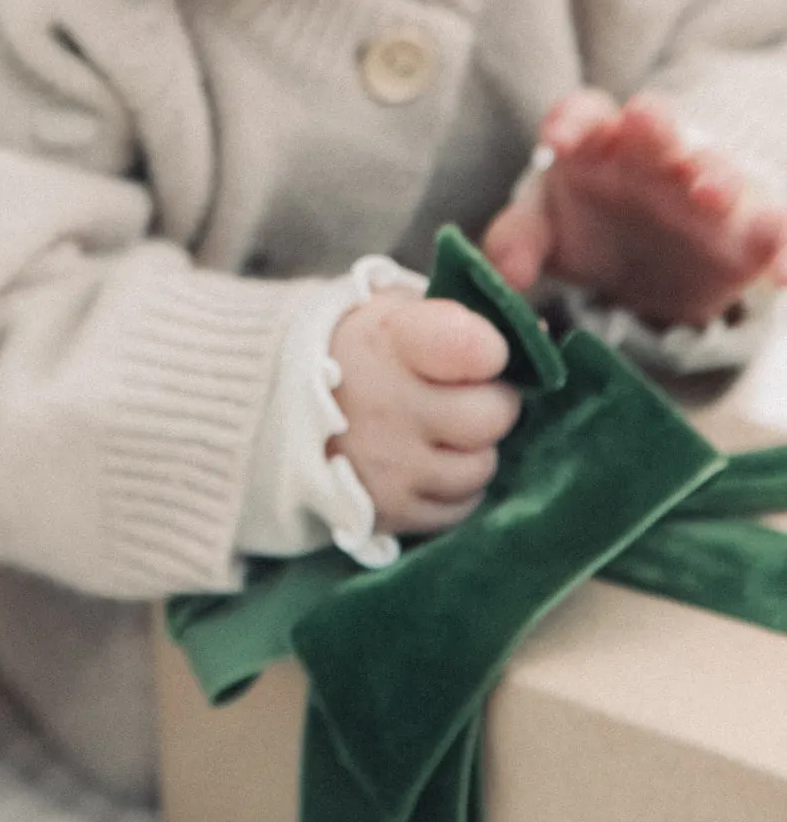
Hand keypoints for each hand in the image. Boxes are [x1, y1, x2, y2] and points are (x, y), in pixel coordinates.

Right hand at [328, 293, 520, 536]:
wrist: (282, 405)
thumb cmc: (367, 349)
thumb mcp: (398, 309)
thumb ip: (465, 313)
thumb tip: (539, 333)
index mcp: (392, 339)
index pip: (472, 347)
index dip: (494, 349)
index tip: (486, 351)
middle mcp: (387, 405)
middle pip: (493, 415)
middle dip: (493, 403)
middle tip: (469, 394)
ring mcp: (388, 465)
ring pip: (481, 465)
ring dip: (474, 448)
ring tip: (441, 429)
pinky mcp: (390, 512)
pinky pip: (460, 507)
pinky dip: (454, 487)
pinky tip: (428, 461)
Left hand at [483, 88, 786, 329]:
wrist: (642, 265)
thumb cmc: (583, 224)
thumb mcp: (542, 230)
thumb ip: (516, 242)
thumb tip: (505, 274)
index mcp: (596, 143)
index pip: (584, 112)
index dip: (570, 119)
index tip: (556, 141)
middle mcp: (654, 157)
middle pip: (657, 126)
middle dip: (653, 124)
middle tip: (648, 126)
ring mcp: (706, 191)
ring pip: (720, 170)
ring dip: (718, 175)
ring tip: (711, 194)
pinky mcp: (746, 236)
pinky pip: (774, 231)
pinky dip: (781, 247)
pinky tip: (780, 276)